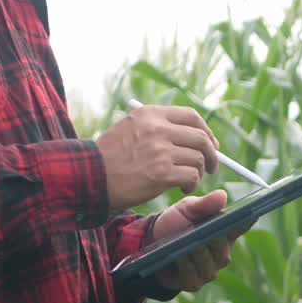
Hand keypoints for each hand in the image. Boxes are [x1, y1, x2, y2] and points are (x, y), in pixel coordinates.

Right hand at [95, 104, 219, 209]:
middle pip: (201, 138)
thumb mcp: (130, 128)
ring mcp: (160, 151)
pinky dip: (192, 184)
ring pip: (199, 159)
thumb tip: (193, 135)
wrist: (89, 177)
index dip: (206, 131)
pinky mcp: (161, 173)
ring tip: (188, 180)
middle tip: (211, 166)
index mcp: (151, 114)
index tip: (210, 144)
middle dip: (212, 154)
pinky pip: (192, 176)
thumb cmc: (110, 157)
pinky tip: (182, 188)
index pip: (191, 116)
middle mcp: (158, 129)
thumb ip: (157, 127)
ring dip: (199, 172)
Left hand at [151, 190, 251, 291]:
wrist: (150, 243)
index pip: (241, 226)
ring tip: (187, 243)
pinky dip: (185, 265)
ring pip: (208, 262)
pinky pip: (193, 275)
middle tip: (204, 230)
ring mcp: (209, 270)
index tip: (251, 214)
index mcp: (224, 232)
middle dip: (213, 239)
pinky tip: (178, 256)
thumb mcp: (186, 209)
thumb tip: (222, 195)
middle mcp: (221, 253)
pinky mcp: (194, 283)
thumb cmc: (175, 224)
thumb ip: (204, 204)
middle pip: (223, 247)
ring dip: (197, 252)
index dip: (246, 221)